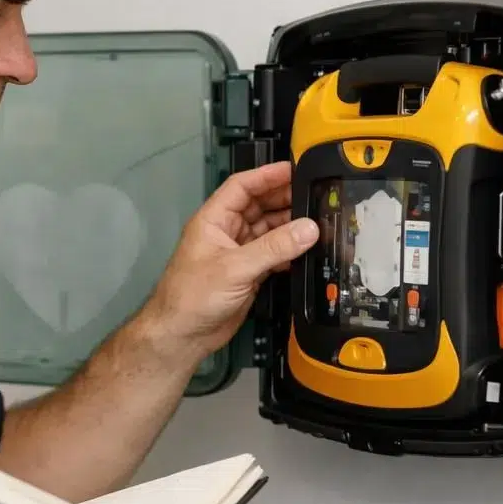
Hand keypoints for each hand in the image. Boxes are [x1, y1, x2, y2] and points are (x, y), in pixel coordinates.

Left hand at [143, 161, 318, 359]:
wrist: (183, 335)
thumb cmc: (195, 295)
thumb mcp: (235, 267)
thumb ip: (274, 248)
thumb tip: (310, 228)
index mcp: (214, 220)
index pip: (242, 187)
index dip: (266, 175)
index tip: (294, 168)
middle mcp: (227, 232)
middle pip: (258, 206)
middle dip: (284, 199)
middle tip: (316, 195)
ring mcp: (238, 253)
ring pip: (268, 231)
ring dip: (290, 227)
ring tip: (319, 220)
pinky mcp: (248, 274)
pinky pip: (273, 255)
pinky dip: (289, 252)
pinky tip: (308, 250)